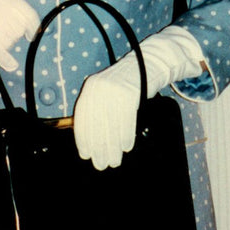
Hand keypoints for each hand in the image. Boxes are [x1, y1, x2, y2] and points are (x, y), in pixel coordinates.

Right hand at [0, 0, 38, 69]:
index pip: (28, 13)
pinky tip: (11, 65)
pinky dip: (5, 60)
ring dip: (0, 42)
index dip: (33, 25)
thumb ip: (2, 2)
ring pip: (7, 40)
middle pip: (17, 30)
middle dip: (10, 34)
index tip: (31, 34)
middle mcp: (1, 8)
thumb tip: (14, 15)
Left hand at [73, 26, 202, 169]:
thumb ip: (97, 111)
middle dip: (99, 147)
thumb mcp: (106, 94)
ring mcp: (114, 89)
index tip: (85, 154)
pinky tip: (126, 147)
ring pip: (111, 124)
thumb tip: (89, 142)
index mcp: (90, 88)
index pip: (82, 117)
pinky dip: (125, 135)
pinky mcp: (129, 91)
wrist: (146, 65)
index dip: (83, 138)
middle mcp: (99, 87)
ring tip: (114, 161)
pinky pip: (126, 119)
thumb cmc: (125, 86)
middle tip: (101, 164)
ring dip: (113, 147)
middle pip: (96, 123)